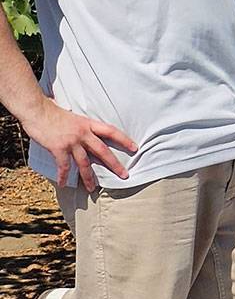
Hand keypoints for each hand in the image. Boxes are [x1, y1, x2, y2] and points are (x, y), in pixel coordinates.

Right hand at [20, 99, 135, 192]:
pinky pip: (64, 165)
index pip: (111, 131)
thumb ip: (80, 126)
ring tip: (93, 188)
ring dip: (89, 177)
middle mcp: (83, 133)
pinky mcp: (59, 148)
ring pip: (85, 163)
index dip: (124, 140)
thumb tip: (85, 131)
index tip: (135, 148)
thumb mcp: (73, 117)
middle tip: (124, 175)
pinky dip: (63, 175)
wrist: (37, 109)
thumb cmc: (52, 112)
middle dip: (114, 164)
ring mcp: (71, 141)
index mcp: (88, 124)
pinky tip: (63, 183)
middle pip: (103, 151)